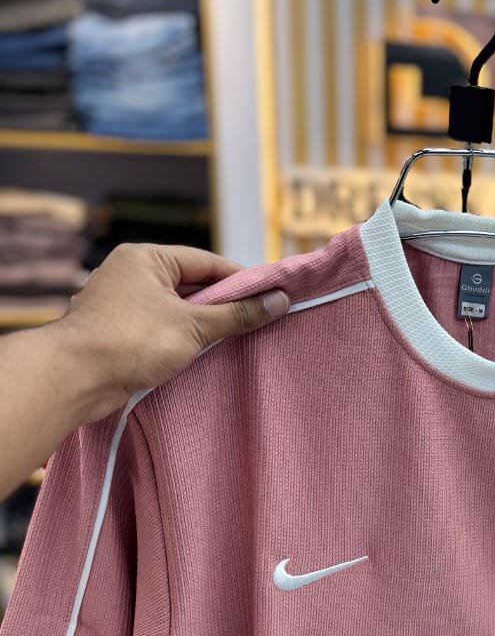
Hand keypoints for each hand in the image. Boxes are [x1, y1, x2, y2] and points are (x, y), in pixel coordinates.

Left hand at [57, 241, 288, 418]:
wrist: (74, 378)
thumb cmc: (131, 341)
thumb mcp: (193, 326)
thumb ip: (237, 314)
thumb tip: (279, 301)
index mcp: (145, 258)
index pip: (206, 262)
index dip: (241, 280)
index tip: (271, 296)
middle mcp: (131, 274)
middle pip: (191, 285)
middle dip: (223, 304)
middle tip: (258, 320)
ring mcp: (122, 304)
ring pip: (175, 309)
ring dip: (203, 325)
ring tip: (236, 339)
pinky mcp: (117, 332)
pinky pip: (160, 329)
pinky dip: (182, 339)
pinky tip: (202, 354)